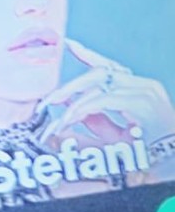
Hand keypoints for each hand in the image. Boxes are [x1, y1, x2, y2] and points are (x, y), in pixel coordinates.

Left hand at [44, 38, 174, 153]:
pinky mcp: (143, 104)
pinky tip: (71, 119)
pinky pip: (103, 100)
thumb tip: (68, 110)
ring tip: (58, 120)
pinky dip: (84, 109)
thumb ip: (95, 121)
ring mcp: (146, 92)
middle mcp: (145, 85)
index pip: (110, 67)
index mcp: (141, 89)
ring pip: (98, 82)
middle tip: (49, 100)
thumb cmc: (149, 155)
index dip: (87, 54)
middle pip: (99, 72)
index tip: (68, 45)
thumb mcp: (117, 137)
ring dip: (73, 100)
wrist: (172, 166)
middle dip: (70, 85)